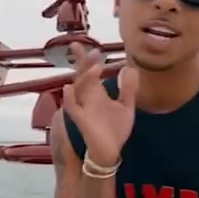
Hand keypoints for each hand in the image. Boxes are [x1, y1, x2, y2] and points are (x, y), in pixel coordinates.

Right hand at [61, 43, 138, 165]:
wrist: (111, 152)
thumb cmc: (115, 130)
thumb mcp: (126, 107)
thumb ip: (127, 89)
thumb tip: (130, 68)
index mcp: (97, 93)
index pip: (89, 71)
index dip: (87, 58)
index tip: (86, 44)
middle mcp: (87, 98)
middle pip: (81, 76)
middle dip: (82, 62)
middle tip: (84, 48)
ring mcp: (83, 108)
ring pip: (78, 89)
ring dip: (84, 77)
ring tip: (95, 68)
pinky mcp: (82, 121)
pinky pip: (72, 108)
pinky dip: (69, 98)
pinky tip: (68, 88)